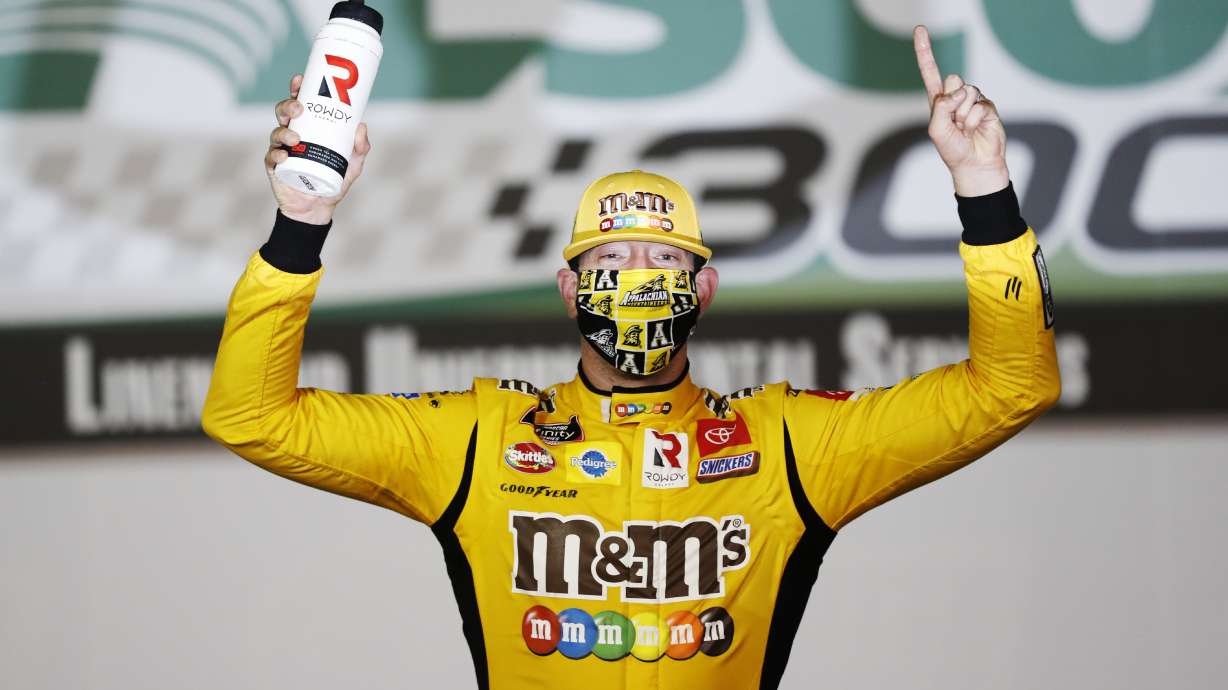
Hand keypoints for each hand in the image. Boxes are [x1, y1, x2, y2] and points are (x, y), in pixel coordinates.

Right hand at [264, 74, 371, 224]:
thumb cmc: (334, 180)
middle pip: (284, 112)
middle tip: (299, 108)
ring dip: (284, 131)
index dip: (297, 89)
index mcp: (308, 128)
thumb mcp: (353, 164)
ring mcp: (281, 149)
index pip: (300, 103)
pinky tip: (284, 156)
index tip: (300, 79)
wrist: (319, 208)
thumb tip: (361, 126)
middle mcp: (292, 134)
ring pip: (276, 132)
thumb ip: (360, 147)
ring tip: (296, 138)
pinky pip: (271, 157)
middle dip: (288, 105)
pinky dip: (277, 154)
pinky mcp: (274, 167)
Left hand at [913, 25, 1008, 196]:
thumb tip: (958, 90)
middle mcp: (955, 96)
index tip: (920, 30)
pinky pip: (979, 104)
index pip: (930, 71)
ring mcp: (972, 100)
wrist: (975, 164)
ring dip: (963, 113)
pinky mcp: (987, 106)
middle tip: (954, 122)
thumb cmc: (952, 149)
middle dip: (951, 101)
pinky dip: (974, 120)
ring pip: (966, 91)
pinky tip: (975, 129)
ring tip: (964, 128)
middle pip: (952, 79)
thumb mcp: (937, 129)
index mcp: (938, 100)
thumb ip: (941, 106)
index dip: (925, 51)